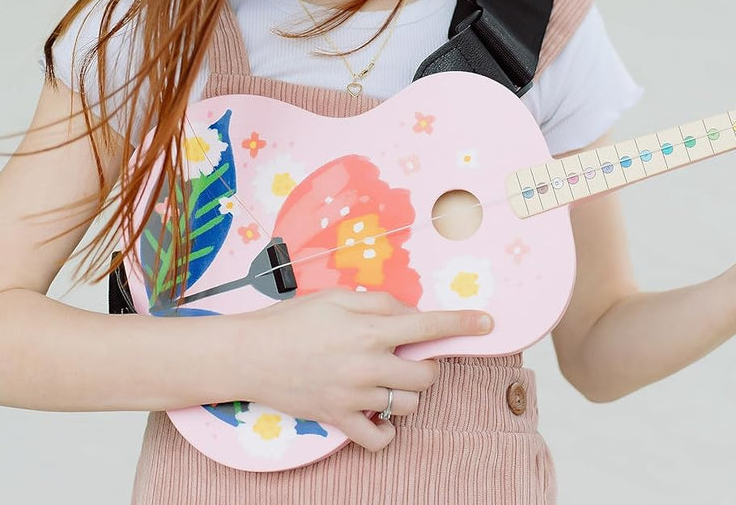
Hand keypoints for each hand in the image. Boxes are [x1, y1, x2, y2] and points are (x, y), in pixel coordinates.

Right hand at [239, 288, 492, 451]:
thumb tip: (411, 313)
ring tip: (383, 381)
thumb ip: (379, 302)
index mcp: (368, 329)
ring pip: (408, 406)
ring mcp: (353, 396)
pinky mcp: (338, 420)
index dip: (463, 322)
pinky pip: (379, 439)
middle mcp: (366, 365)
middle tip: (403, 356)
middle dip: (424, 364)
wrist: (248, 355)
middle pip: (426, 375)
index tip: (487, 322)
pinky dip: (385, 429)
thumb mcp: (336, 297)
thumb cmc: (292, 320)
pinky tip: (378, 413)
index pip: (428, 326)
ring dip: (405, 393)